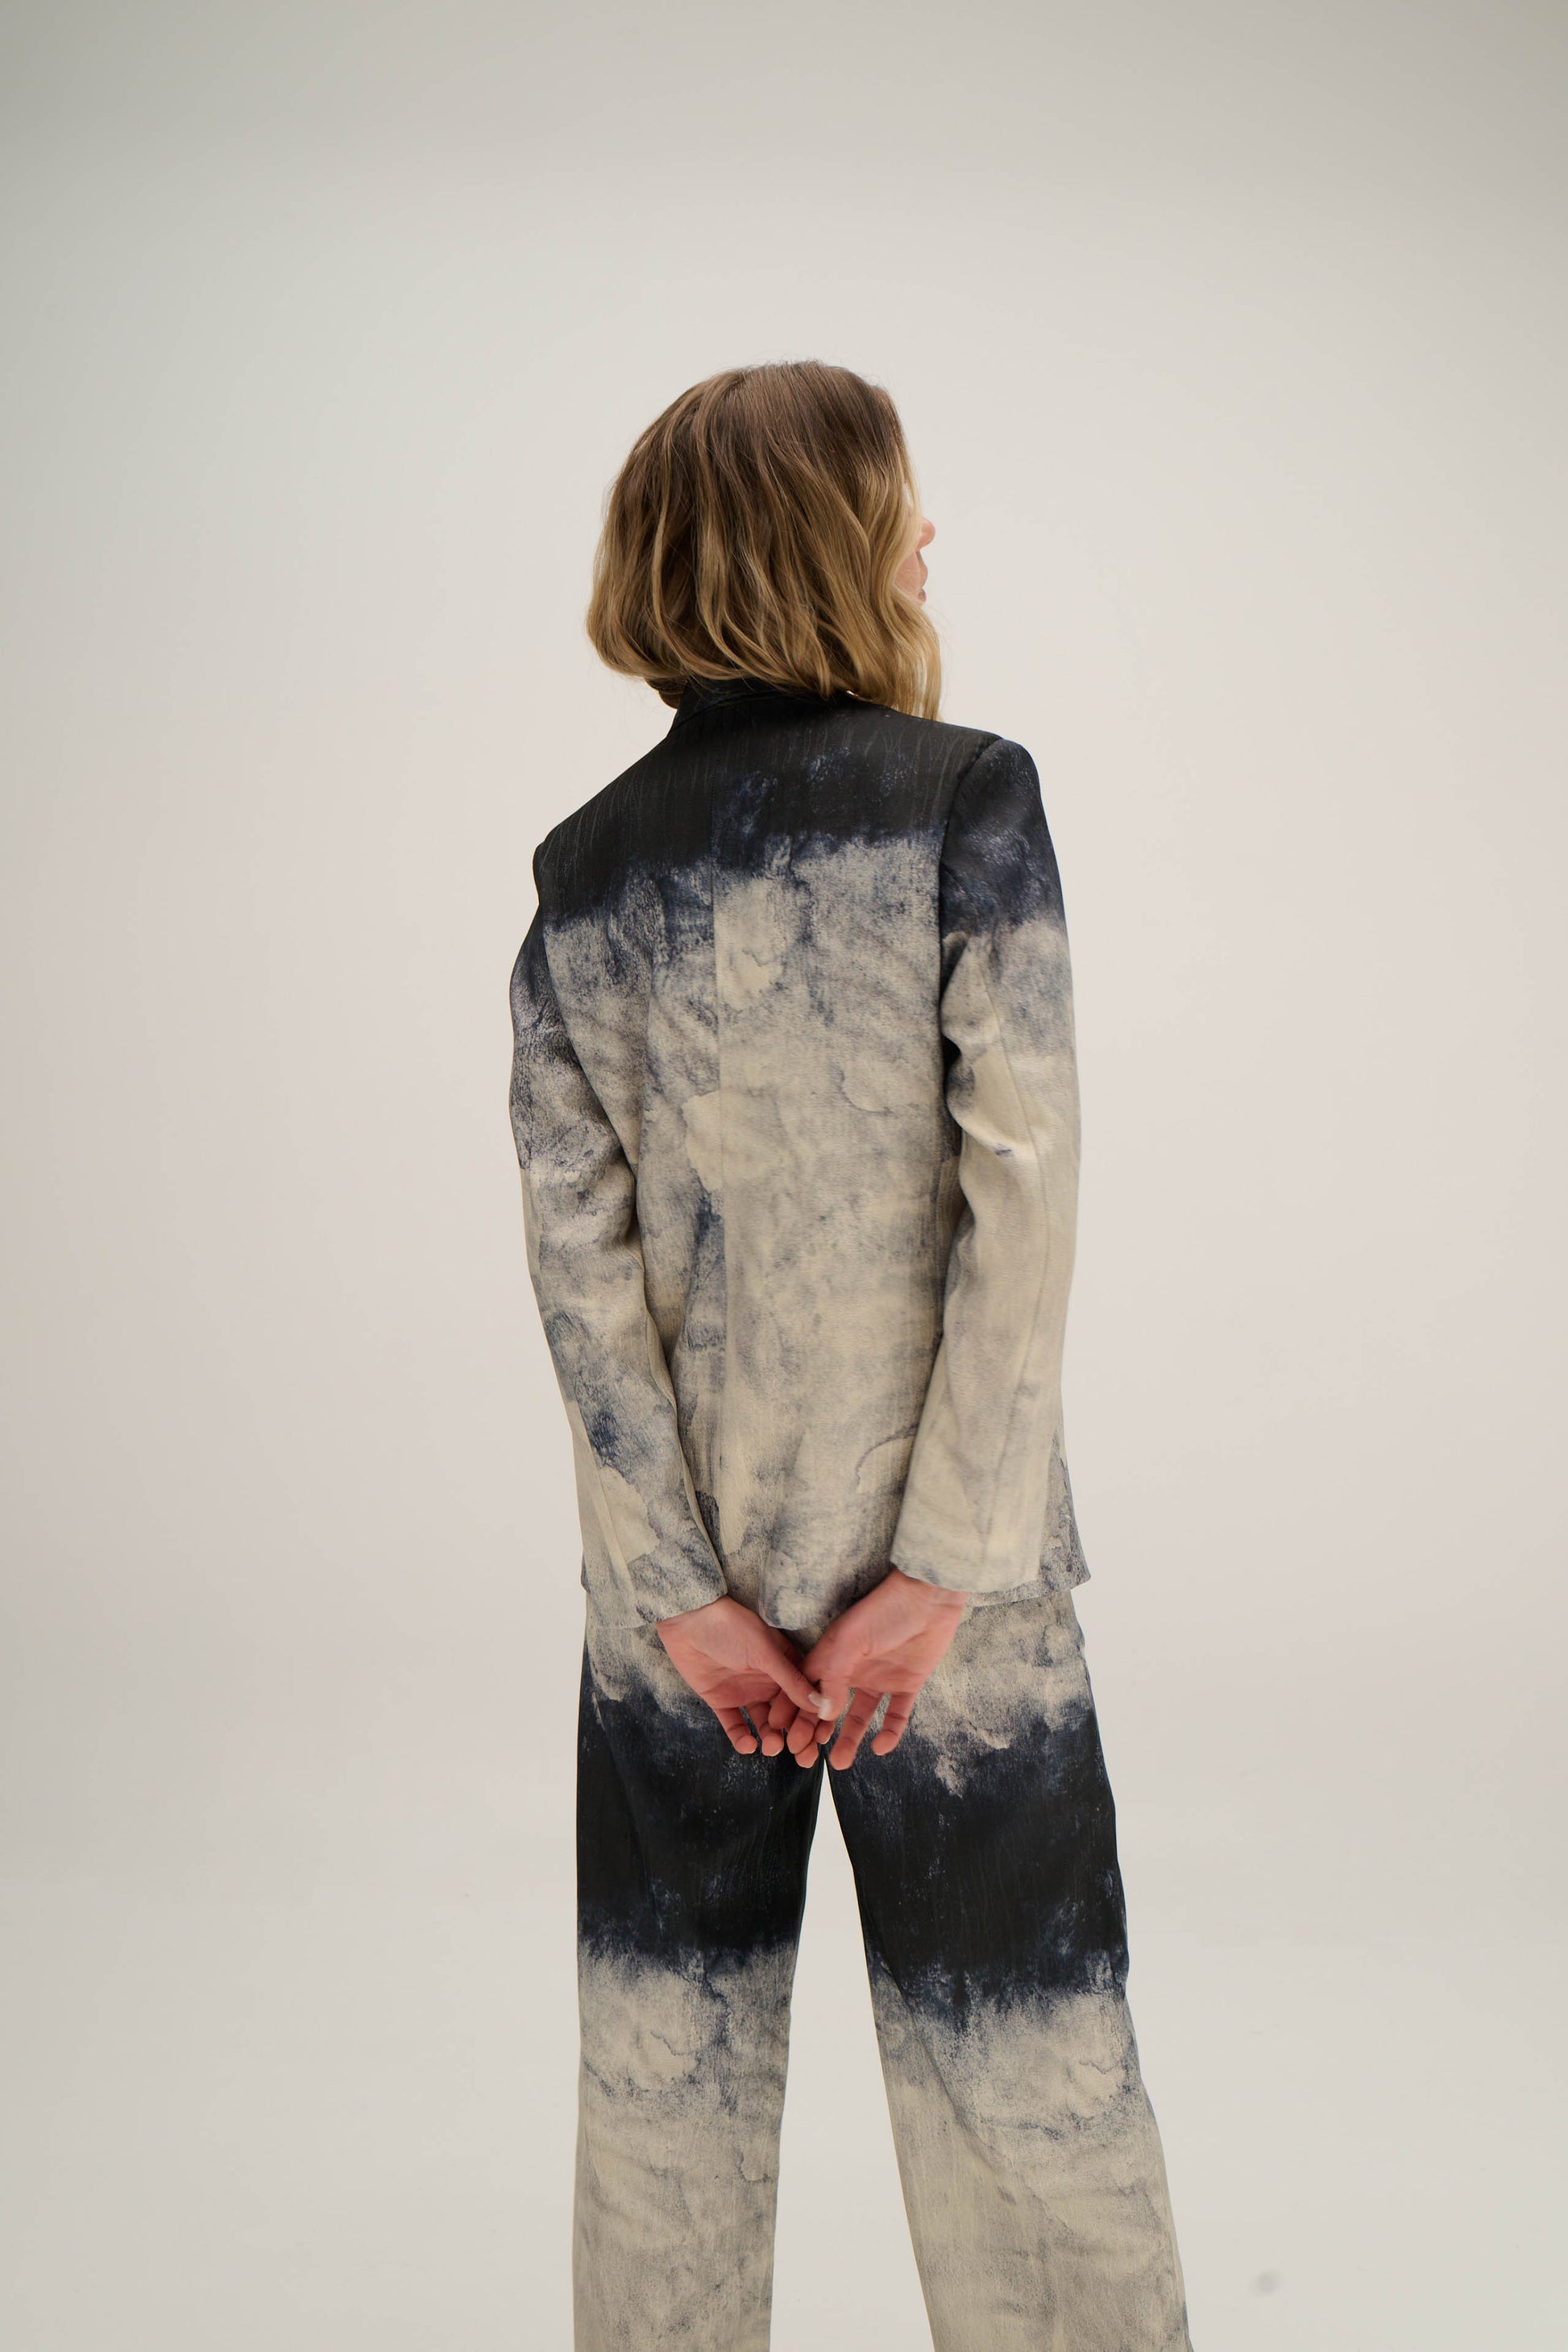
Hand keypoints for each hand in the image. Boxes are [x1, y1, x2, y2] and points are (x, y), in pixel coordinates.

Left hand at [657, 1596, 835, 1755]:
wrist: (689, 1619)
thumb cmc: (732, 1625)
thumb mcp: (767, 1652)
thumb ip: (792, 1680)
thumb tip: (821, 1704)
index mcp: (785, 1665)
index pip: (804, 1697)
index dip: (812, 1718)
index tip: (819, 1739)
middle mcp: (768, 1681)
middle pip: (786, 1715)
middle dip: (794, 1735)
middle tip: (799, 1754)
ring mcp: (745, 1691)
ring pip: (763, 1723)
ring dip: (770, 1737)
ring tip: (772, 1746)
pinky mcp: (721, 1700)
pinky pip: (734, 1724)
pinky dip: (741, 1737)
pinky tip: (748, 1744)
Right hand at [796, 1568, 965, 1768]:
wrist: (930, 1597)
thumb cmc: (884, 1609)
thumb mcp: (850, 1641)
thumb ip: (834, 1676)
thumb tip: (823, 1713)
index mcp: (834, 1656)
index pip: (807, 1689)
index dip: (794, 1711)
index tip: (780, 1735)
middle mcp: (854, 1669)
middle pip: (830, 1707)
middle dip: (817, 1731)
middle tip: (807, 1757)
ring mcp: (881, 1677)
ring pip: (860, 1716)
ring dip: (849, 1738)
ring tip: (839, 1762)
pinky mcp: (908, 1682)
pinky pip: (896, 1714)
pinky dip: (889, 1732)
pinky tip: (880, 1747)